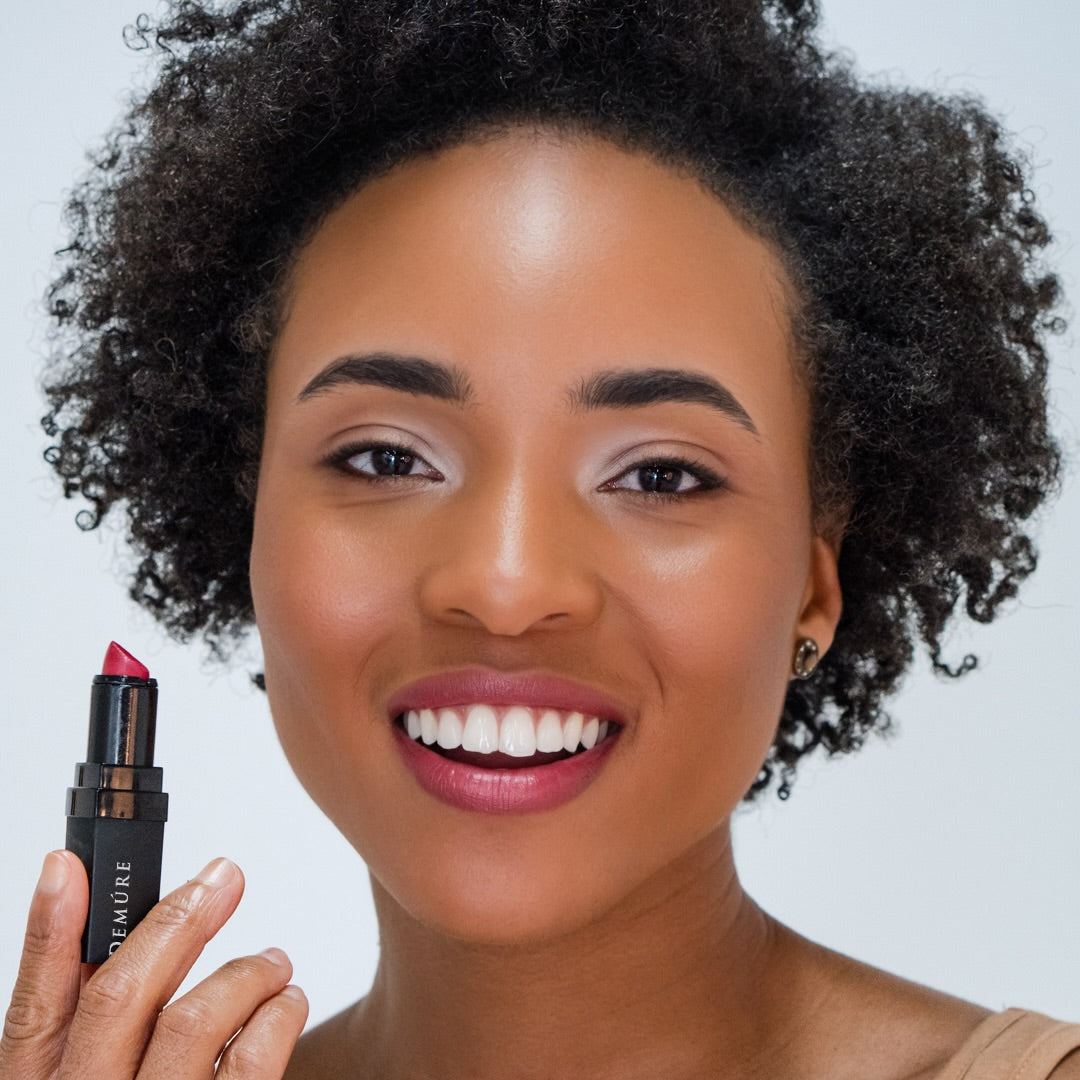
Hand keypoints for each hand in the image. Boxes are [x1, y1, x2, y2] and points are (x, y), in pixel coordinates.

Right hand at [0, 851, 307, 1078]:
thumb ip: (96, 1031)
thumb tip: (117, 937)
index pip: (35, 1009)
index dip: (47, 932)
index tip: (68, 867)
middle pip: (122, 998)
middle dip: (178, 921)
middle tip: (224, 878)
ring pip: (193, 1022)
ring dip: (244, 971)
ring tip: (273, 960)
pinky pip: (250, 1068)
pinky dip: (277, 1017)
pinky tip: (286, 1004)